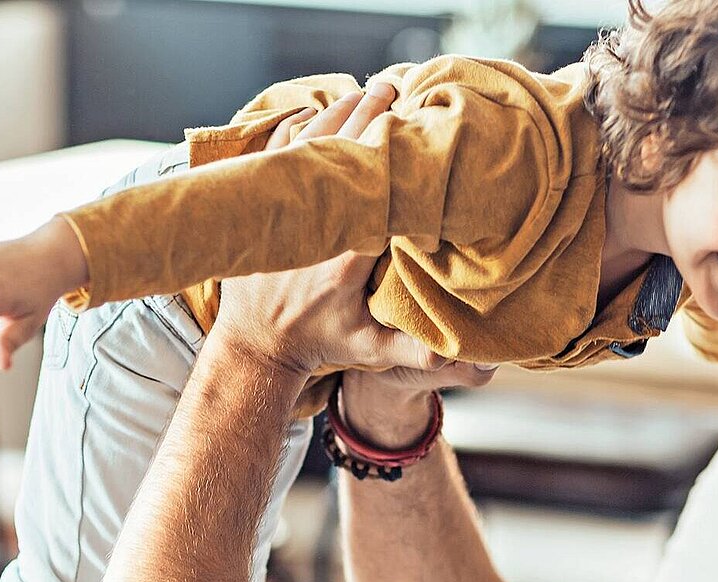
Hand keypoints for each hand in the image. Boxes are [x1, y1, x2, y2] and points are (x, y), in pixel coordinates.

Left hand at [212, 77, 492, 386]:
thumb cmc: (319, 342)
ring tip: (368, 92)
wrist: (256, 344)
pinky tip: (326, 110)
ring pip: (312, 145)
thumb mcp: (369, 350)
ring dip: (340, 114)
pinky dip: (304, 126)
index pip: (380, 195)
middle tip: (396, 89)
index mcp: (345, 257)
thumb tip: (461, 357)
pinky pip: (281, 150)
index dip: (401, 161)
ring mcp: (283, 212)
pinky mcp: (262, 204)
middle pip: (346, 155)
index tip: (421, 137)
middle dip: (372, 119)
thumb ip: (415, 351)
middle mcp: (314, 227)